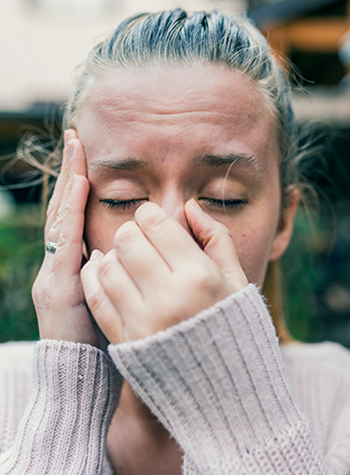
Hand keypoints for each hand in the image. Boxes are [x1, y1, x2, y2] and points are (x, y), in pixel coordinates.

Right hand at [32, 130, 98, 345]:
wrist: (78, 377)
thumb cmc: (99, 340)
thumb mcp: (105, 297)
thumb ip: (107, 272)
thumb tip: (113, 251)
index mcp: (69, 266)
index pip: (71, 217)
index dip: (77, 188)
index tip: (85, 158)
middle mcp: (56, 264)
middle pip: (62, 209)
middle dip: (69, 173)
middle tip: (75, 139)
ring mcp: (53, 273)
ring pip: (60, 218)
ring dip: (69, 182)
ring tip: (76, 149)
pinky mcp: (57, 286)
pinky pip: (65, 241)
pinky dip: (70, 212)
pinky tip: (79, 186)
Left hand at [81, 200, 247, 343]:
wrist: (224, 389)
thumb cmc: (234, 328)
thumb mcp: (237, 280)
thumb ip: (217, 238)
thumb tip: (190, 207)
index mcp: (199, 277)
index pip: (155, 223)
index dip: (150, 214)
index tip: (154, 221)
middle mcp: (169, 298)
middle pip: (126, 240)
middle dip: (131, 232)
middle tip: (139, 239)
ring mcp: (143, 322)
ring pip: (107, 266)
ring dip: (113, 255)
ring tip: (127, 260)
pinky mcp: (125, 342)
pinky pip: (97, 297)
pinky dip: (95, 277)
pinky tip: (106, 272)